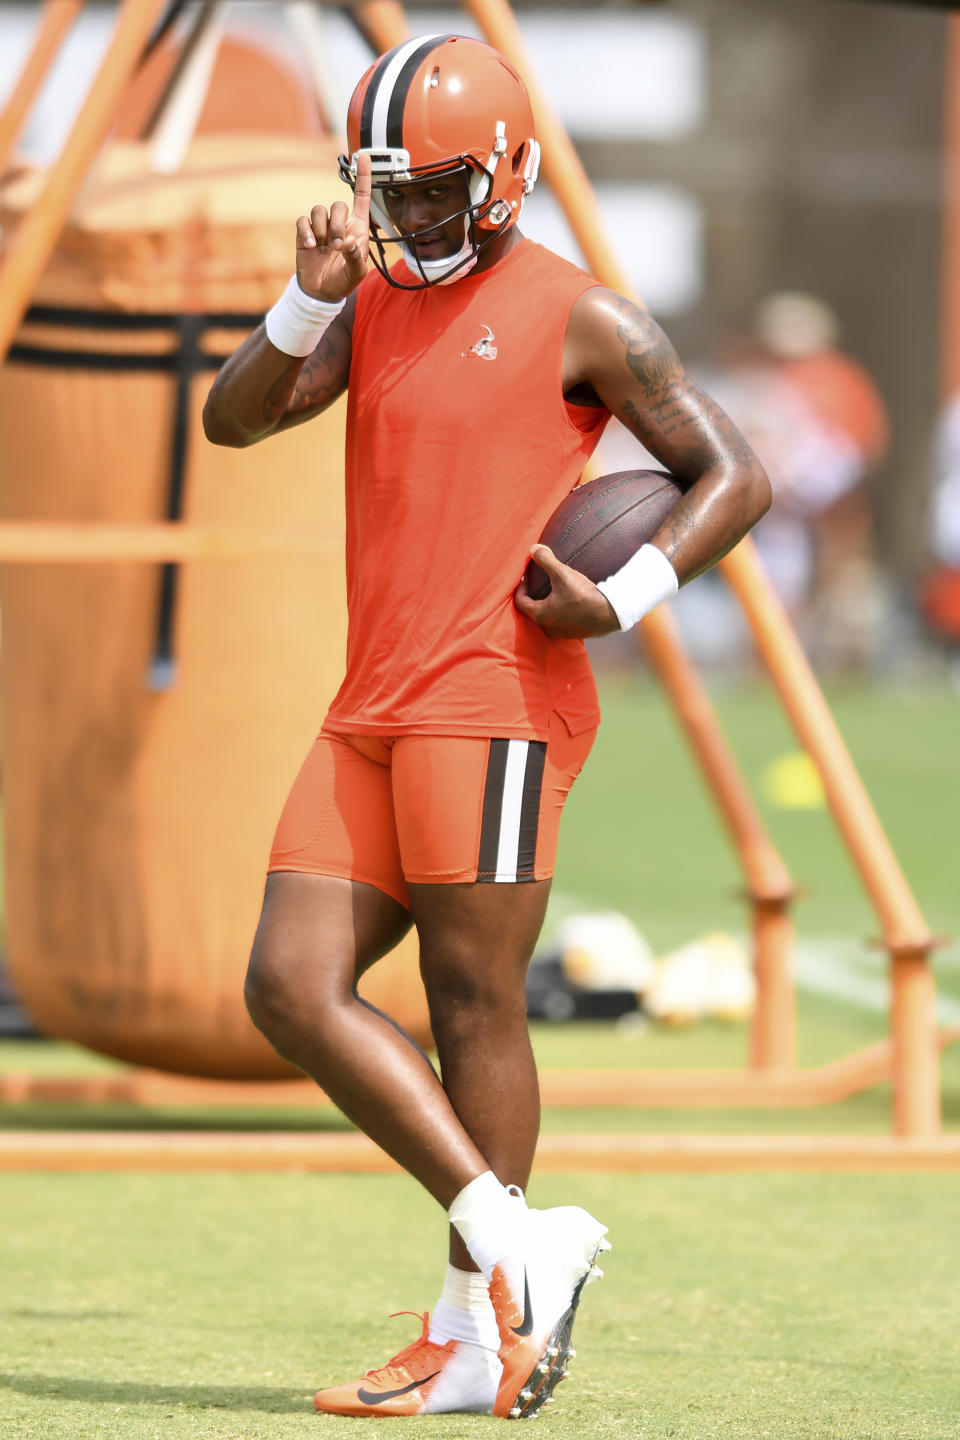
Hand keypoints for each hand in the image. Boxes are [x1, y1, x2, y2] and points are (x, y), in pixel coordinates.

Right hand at [295, 152, 371, 302]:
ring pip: (319, 210)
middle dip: (336, 225)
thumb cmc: (343, 280)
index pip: (361, 198)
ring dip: (321, 230)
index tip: (363, 156)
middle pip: (337, 205)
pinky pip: (303, 220)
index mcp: (357, 228)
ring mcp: (321, 227)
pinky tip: (309, 247)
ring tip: (323, 249)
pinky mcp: (304, 232)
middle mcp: (339, 223)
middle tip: (336, 246)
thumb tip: (349, 241)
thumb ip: (356, 258)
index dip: (363, 177)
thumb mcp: (356, 274)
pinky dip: (306, 232)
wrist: (320, 292)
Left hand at [514, 545, 621, 638]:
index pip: (520, 601)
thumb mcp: (563, 574)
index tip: (525, 577)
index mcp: (540, 615)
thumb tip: (534, 548)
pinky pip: (561, 621)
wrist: (610, 614)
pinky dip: (560, 611)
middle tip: (536, 582)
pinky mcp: (574, 633)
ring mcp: (561, 632)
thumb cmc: (583, 595)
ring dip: (547, 604)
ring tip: (553, 591)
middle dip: (533, 596)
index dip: (520, 587)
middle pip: (533, 610)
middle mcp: (547, 627)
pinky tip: (569, 601)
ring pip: (547, 617)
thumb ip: (546, 560)